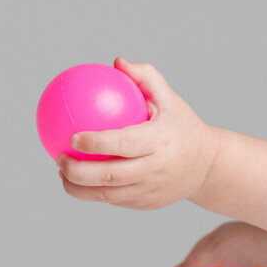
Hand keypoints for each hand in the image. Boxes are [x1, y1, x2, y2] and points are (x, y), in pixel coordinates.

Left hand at [56, 57, 218, 210]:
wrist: (208, 166)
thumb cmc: (182, 125)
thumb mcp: (170, 98)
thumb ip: (145, 77)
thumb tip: (116, 62)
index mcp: (159, 142)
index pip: (122, 143)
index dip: (95, 142)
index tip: (72, 137)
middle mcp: (154, 169)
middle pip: (109, 176)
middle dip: (77, 171)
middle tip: (59, 158)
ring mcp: (150, 190)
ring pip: (107, 195)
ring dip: (79, 188)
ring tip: (61, 175)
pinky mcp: (147, 203)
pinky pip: (115, 200)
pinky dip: (94, 193)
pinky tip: (78, 183)